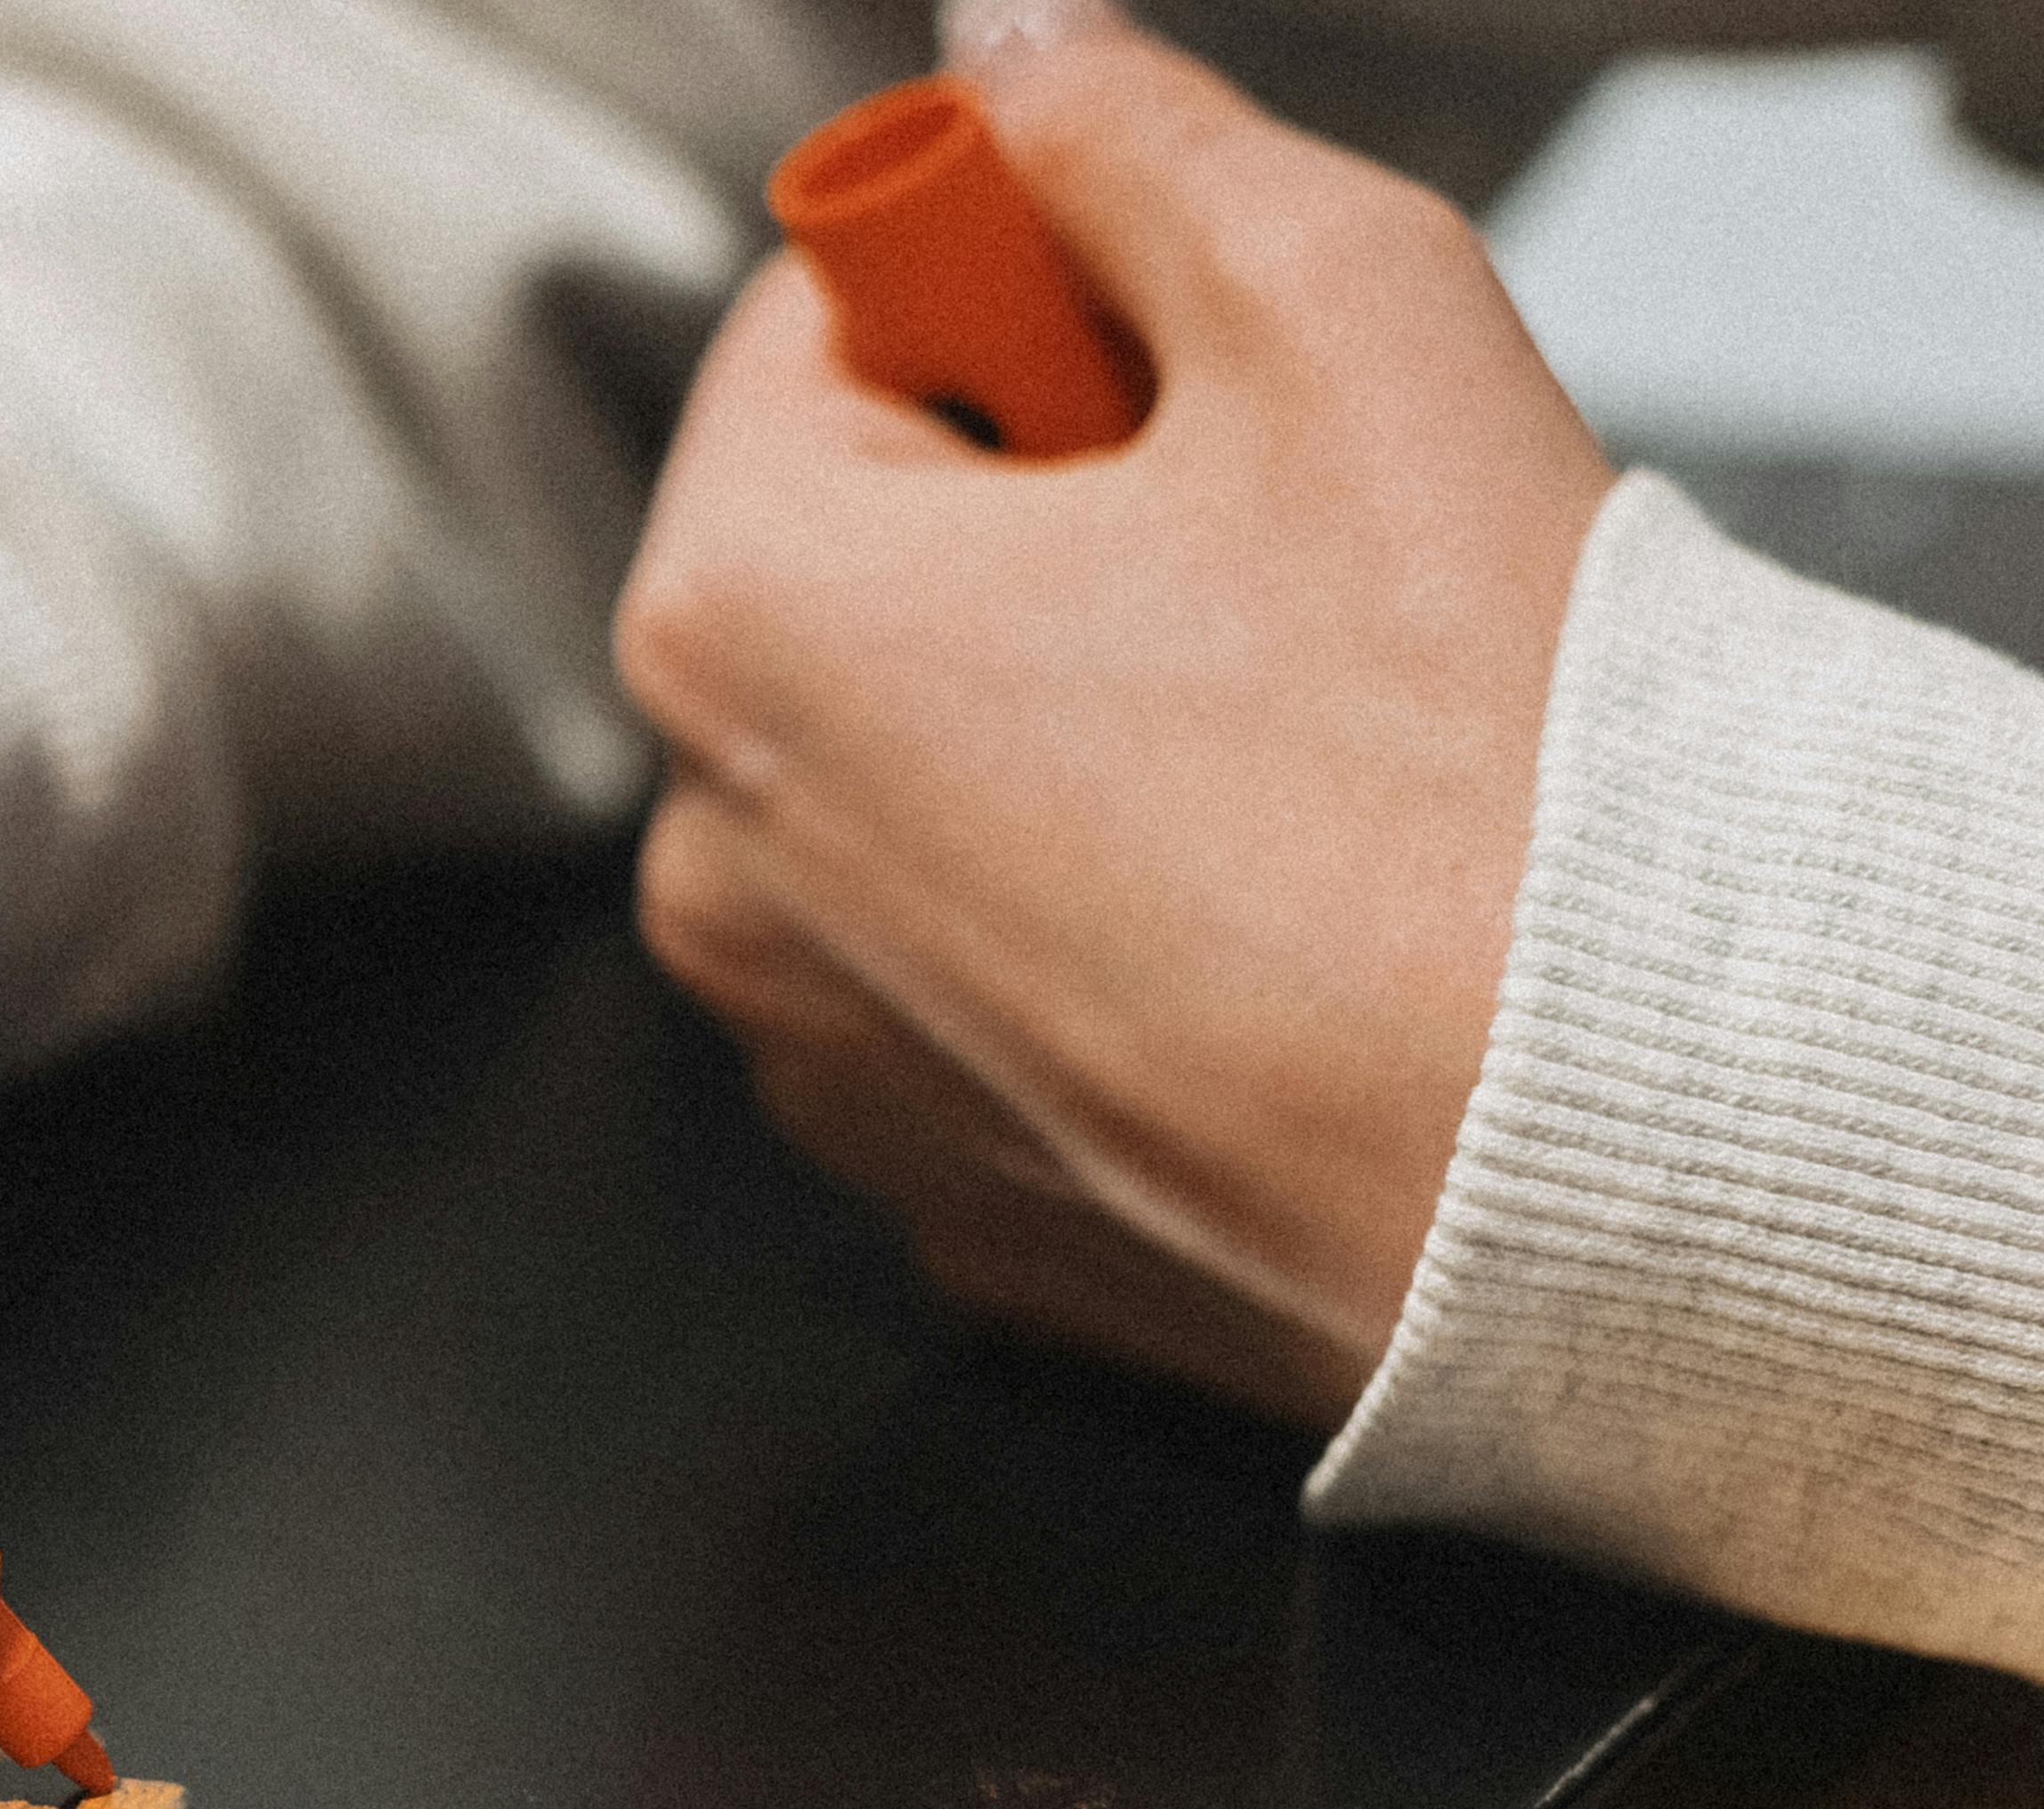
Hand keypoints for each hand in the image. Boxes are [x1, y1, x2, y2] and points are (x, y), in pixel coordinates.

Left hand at [613, 11, 1612, 1421]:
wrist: (1612, 1146)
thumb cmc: (1476, 767)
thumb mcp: (1333, 313)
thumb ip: (1134, 142)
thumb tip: (1022, 47)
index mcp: (740, 619)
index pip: (811, 327)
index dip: (1012, 286)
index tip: (1167, 339)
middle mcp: (717, 860)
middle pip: (860, 564)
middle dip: (1046, 513)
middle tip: (1271, 547)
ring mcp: (814, 1048)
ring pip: (928, 777)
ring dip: (1082, 715)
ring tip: (1295, 745)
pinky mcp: (932, 1175)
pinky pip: (991, 970)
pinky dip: (1104, 912)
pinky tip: (1275, 911)